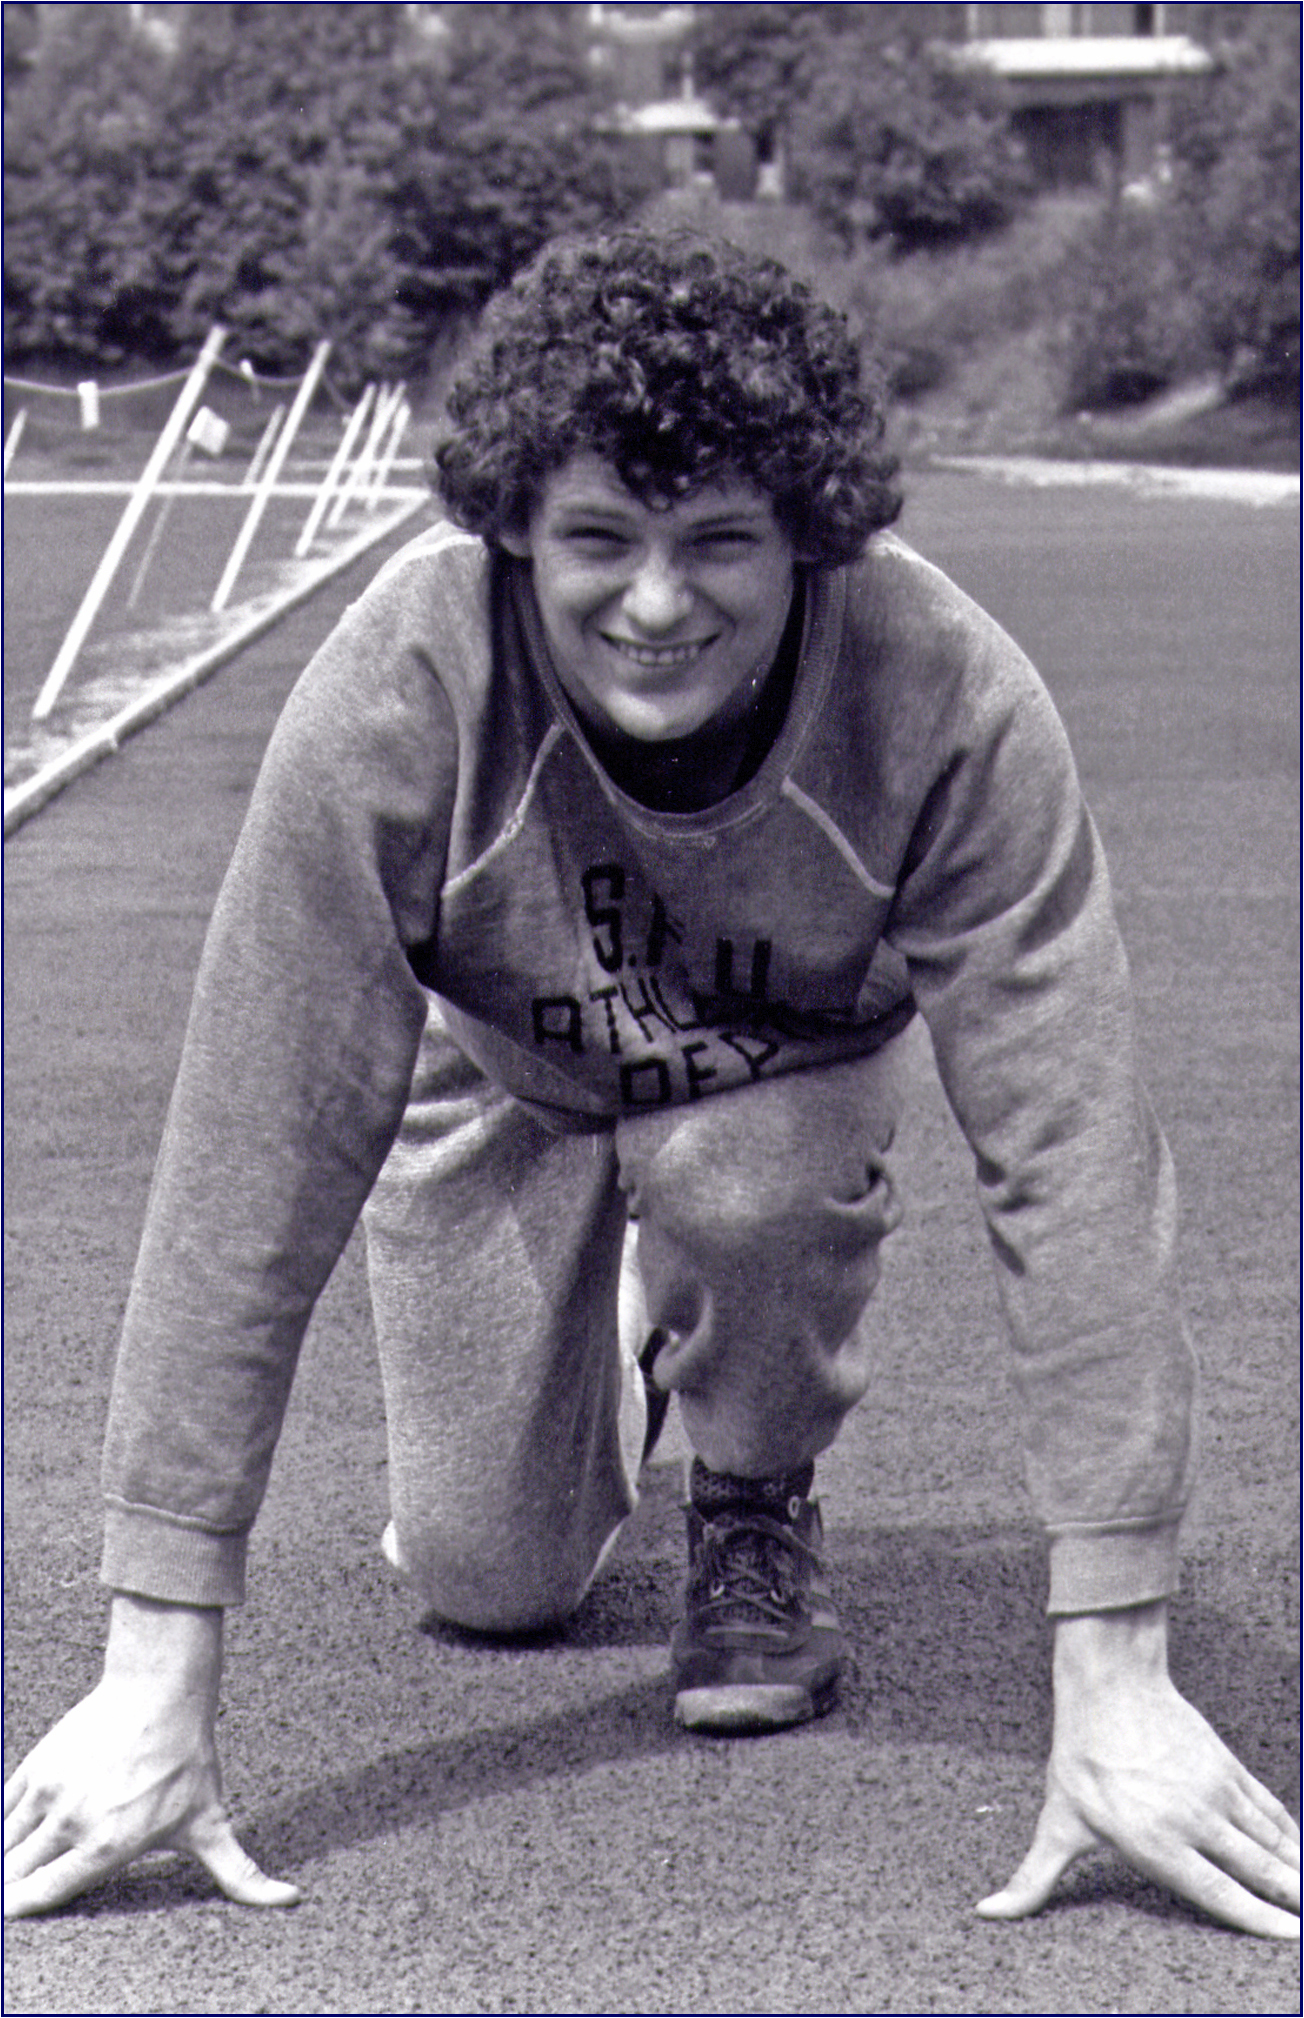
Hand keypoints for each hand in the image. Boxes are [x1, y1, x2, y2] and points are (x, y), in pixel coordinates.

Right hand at [4, 1597, 299, 1918]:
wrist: (159, 1689)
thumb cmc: (187, 1758)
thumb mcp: (212, 1822)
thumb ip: (241, 1874)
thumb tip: (293, 1900)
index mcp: (109, 1845)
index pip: (46, 1895)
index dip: (22, 1911)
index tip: (16, 1916)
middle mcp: (72, 1821)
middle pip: (16, 1876)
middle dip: (11, 1892)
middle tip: (15, 1897)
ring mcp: (50, 1792)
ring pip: (5, 1843)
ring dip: (6, 1859)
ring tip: (15, 1868)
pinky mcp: (37, 1766)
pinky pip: (4, 1808)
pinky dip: (4, 1826)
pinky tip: (11, 1836)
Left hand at [976, 1602, 1299, 1937]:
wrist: (1110, 1684)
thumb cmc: (1081, 1757)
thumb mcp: (1056, 1822)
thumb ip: (1032, 1879)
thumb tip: (988, 1912)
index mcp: (1156, 1845)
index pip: (1218, 1895)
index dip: (1258, 1921)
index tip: (1290, 1939)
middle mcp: (1193, 1822)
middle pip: (1257, 1873)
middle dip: (1292, 1902)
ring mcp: (1215, 1792)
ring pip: (1270, 1842)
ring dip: (1297, 1871)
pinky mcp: (1227, 1766)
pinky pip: (1268, 1807)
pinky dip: (1289, 1833)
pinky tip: (1299, 1850)